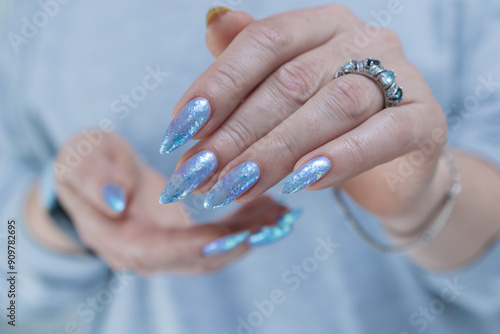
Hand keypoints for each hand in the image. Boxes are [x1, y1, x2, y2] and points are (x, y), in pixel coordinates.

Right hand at [51, 132, 287, 274]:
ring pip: (214, 251)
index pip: (157, 251)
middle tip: (275, 225)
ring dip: (251, 235)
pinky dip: (248, 224)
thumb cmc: (85, 165)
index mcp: (118, 238)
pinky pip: (220, 236)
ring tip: (284, 215)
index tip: (230, 232)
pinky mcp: (186, 234)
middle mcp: (148, 251)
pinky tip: (274, 206)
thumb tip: (115, 200)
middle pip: (195, 259)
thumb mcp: (80, 161)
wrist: (93, 178)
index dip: (193, 245)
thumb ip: (93, 178)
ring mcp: (170, 245)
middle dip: (237, 243)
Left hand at [159, 5, 446, 219]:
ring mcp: (401, 76)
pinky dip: (341, 156)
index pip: (264, 41)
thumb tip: (213, 23)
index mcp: (322, 25)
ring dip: (276, 151)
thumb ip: (251, 63)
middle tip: (199, 172)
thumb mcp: (285, 94)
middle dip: (237, 132)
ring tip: (236, 186)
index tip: (181, 130)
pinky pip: (383, 134)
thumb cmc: (327, 127)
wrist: (393, 165)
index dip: (218, 84)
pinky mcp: (425, 120)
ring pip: (331, 107)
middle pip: (291, 80)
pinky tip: (303, 181)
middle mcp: (362, 39)